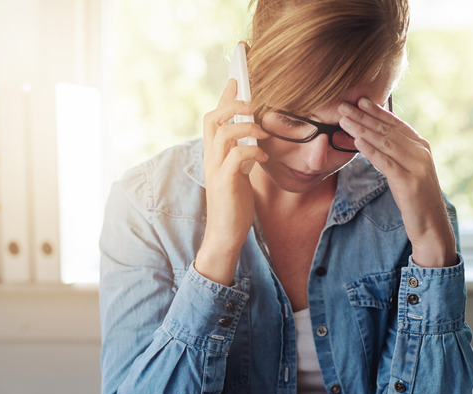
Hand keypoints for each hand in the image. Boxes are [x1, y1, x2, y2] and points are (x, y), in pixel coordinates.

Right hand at [197, 78, 268, 284]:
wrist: (226, 235)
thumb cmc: (235, 205)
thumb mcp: (239, 174)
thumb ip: (241, 154)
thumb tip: (253, 137)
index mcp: (214, 154)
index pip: (215, 117)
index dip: (225, 96)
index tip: (238, 78)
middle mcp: (211, 158)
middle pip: (212, 118)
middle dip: (233, 104)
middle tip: (254, 103)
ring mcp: (215, 170)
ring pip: (222, 133)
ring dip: (245, 126)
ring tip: (262, 132)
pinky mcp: (225, 183)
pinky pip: (236, 157)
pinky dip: (251, 152)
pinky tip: (262, 159)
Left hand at [338, 98, 456, 267]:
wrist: (431, 225)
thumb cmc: (415, 199)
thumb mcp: (407, 171)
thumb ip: (396, 154)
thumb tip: (375, 139)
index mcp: (421, 146)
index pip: (395, 124)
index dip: (377, 111)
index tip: (359, 101)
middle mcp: (421, 152)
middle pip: (387, 130)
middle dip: (364, 117)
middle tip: (344, 107)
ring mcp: (417, 166)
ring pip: (385, 143)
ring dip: (362, 130)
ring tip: (344, 121)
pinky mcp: (410, 182)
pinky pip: (386, 163)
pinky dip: (370, 151)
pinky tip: (357, 142)